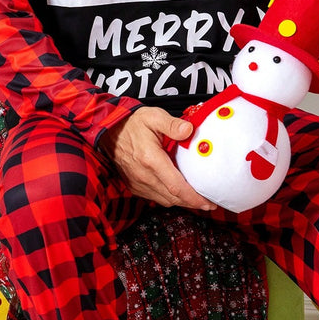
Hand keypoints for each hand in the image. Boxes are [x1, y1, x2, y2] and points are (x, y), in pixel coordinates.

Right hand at [101, 107, 215, 211]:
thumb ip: (172, 124)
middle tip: (209, 203)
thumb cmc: (132, 124)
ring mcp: (137, 183)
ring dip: (181, 202)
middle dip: (193, 203)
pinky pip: (155, 198)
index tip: (208, 202)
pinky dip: (169, 198)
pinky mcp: (134, 186)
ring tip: (196, 199)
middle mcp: (144, 176)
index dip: (194, 198)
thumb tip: (189, 130)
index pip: (176, 186)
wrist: (109, 131)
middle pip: (173, 198)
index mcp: (151, 160)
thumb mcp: (153, 116)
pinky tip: (178, 193)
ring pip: (165, 200)